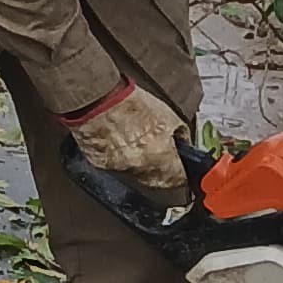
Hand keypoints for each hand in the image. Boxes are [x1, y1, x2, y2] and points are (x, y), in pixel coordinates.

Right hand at [66, 80, 191, 194]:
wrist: (98, 100)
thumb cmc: (130, 104)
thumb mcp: (168, 115)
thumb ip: (180, 134)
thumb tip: (184, 142)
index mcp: (161, 159)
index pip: (181, 179)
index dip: (183, 172)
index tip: (182, 167)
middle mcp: (141, 168)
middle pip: (158, 182)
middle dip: (163, 171)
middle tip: (161, 154)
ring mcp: (119, 168)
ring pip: (137, 175)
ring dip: (141, 164)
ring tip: (137, 141)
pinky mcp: (100, 164)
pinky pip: (115, 166)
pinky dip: (120, 157)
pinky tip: (119, 140)